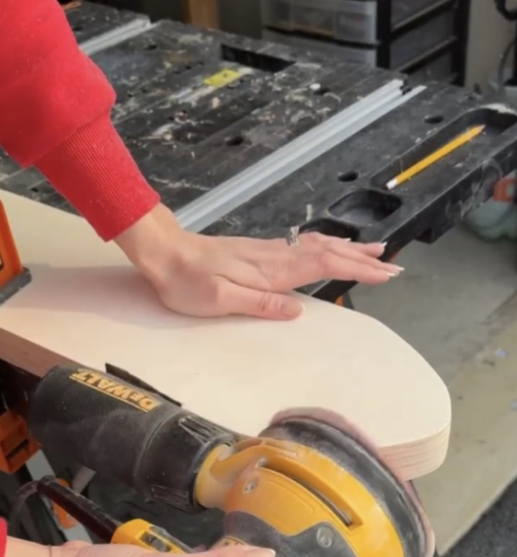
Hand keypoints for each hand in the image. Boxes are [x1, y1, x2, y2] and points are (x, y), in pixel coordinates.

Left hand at [116, 203, 402, 320]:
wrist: (163, 253)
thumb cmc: (185, 282)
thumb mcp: (219, 300)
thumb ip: (260, 303)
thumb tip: (298, 309)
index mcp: (270, 271)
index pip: (322, 267)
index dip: (356, 269)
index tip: (385, 273)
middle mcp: (274, 257)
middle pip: (327, 253)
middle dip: (362, 259)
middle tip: (393, 265)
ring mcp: (267, 252)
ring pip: (317, 247)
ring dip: (348, 250)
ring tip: (375, 252)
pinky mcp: (258, 253)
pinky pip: (302, 247)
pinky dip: (325, 247)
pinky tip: (330, 248)